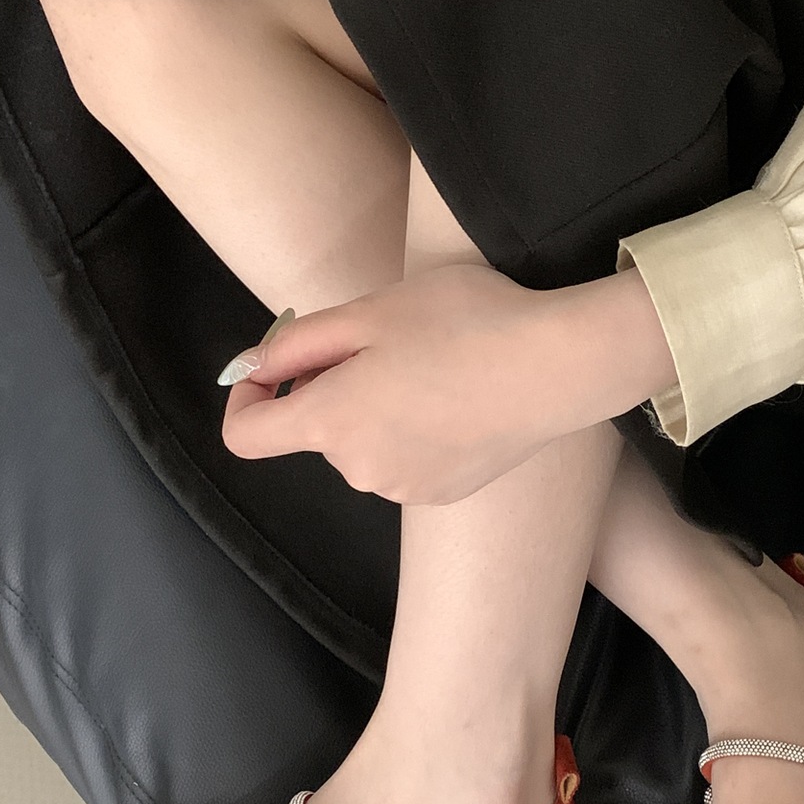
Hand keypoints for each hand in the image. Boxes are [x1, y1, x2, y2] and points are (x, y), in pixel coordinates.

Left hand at [220, 262, 677, 504]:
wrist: (557, 366)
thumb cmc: (464, 324)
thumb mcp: (370, 311)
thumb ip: (297, 341)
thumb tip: (254, 365)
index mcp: (330, 421)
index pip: (247, 436)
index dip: (246, 397)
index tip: (273, 368)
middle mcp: (358, 469)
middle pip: (316, 429)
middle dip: (332, 386)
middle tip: (385, 340)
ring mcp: (403, 488)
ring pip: (363, 443)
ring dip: (375, 408)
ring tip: (431, 366)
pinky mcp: (443, 492)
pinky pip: (405, 459)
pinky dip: (414, 430)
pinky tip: (458, 397)